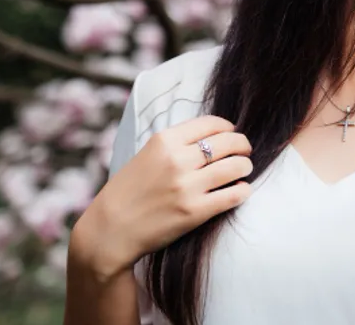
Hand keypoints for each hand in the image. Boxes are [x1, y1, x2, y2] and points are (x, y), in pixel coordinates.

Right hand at [74, 115, 253, 279]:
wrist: (109, 231)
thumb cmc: (128, 192)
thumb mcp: (147, 155)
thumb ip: (176, 143)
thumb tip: (212, 136)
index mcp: (164, 141)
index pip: (212, 123)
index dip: (229, 128)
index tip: (233, 133)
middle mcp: (177, 160)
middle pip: (229, 142)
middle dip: (243, 145)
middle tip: (245, 151)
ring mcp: (187, 186)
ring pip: (236, 166)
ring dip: (245, 166)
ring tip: (243, 170)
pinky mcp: (194, 211)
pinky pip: (233, 195)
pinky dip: (243, 191)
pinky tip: (240, 191)